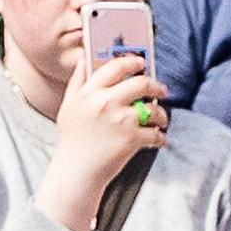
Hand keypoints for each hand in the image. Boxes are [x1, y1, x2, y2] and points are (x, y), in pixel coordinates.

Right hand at [41, 42, 164, 228]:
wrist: (76, 172)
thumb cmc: (72, 140)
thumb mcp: (69, 106)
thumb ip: (77, 80)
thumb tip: (84, 58)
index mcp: (88, 92)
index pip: (114, 67)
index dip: (132, 62)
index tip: (141, 63)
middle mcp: (104, 102)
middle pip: (140, 83)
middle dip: (155, 85)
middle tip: (161, 90)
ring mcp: (120, 120)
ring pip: (153, 108)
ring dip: (161, 114)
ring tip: (160, 119)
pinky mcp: (132, 139)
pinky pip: (155, 133)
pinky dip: (160, 137)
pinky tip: (159, 139)